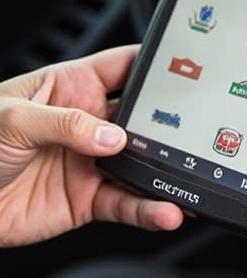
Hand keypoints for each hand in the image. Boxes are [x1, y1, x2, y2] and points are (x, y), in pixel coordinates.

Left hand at [0, 48, 184, 247]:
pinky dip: (151, 210)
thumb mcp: (12, 119)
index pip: (125, 68)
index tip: (190, 71)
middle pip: (145, 120)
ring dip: (168, 175)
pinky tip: (167, 211)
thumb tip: (113, 136)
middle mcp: (88, 125)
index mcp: (71, 88)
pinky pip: (129, 205)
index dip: (157, 67)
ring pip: (144, 167)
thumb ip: (66, 124)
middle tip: (197, 135)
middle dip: (174, 126)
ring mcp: (92, 163)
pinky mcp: (90, 200)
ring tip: (188, 181)